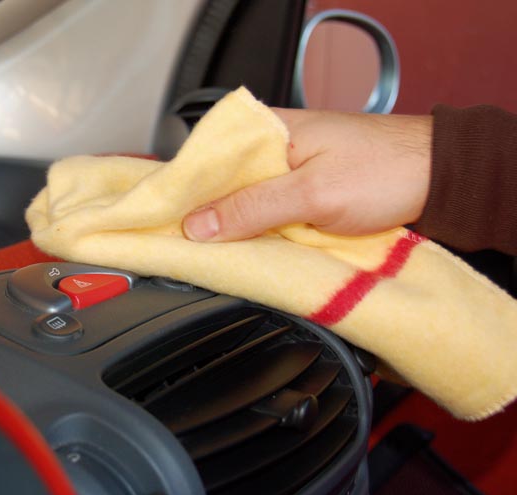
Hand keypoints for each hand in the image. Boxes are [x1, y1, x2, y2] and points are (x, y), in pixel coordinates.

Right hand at [182, 108, 432, 240]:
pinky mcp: (305, 193)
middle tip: (186, 247)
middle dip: (207, 215)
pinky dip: (260, 232)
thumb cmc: (385, 170)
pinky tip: (248, 250)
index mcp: (268, 128)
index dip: (183, 190)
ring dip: (235, 228)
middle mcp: (273, 146)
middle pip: (223, 182)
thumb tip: (198, 226)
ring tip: (211, 254)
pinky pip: (269, 214)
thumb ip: (253, 208)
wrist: (441, 179)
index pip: (207, 156)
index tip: (165, 223)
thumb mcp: (312, 193)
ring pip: (245, 202)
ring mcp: (290, 170)